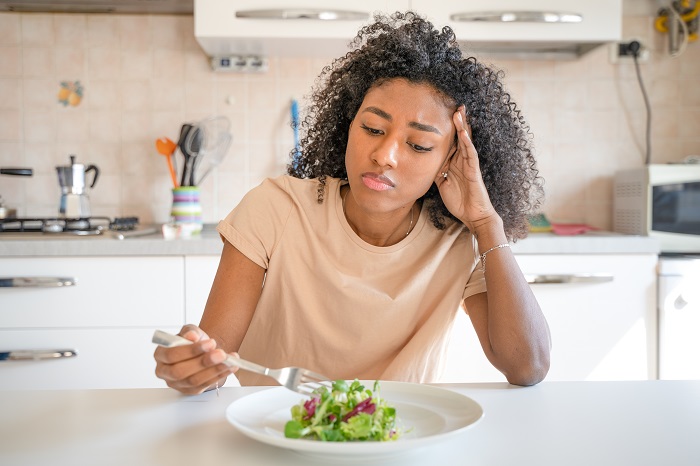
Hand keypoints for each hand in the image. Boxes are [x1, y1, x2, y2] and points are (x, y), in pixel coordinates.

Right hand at [153, 324, 236, 394]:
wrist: (203, 350)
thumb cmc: (193, 341)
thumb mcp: (191, 331)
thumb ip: (190, 332)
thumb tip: (191, 336)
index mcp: (161, 355)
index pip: (171, 355)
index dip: (191, 350)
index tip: (210, 343)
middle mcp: (165, 372)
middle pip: (180, 372)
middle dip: (203, 363)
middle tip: (220, 353)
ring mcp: (177, 384)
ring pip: (194, 381)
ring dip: (214, 370)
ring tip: (228, 360)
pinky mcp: (190, 391)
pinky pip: (204, 385)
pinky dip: (219, 375)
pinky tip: (230, 367)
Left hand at [435, 106, 499, 232]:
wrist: (473, 216)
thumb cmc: (459, 201)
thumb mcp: (442, 183)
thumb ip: (437, 171)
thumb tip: (424, 163)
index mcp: (455, 162)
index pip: (451, 142)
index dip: (447, 129)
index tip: (441, 114)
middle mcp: (463, 160)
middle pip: (460, 137)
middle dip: (458, 121)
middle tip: (455, 104)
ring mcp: (469, 164)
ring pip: (466, 141)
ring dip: (463, 127)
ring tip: (459, 112)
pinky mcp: (474, 171)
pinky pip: (471, 155)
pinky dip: (468, 143)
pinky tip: (464, 133)